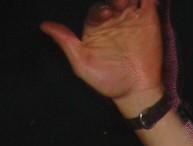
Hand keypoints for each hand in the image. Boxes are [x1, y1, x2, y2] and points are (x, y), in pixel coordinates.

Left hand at [41, 0, 163, 106]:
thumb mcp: (81, 63)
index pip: (96, 9)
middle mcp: (113, 21)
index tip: (106, 16)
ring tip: (126, 3)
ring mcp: (131, 18)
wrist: (135, 91)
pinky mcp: (149, 18)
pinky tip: (141, 0)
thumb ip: (66, 42)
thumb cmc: (107, 82)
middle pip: (112, 0)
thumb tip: (43, 26)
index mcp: (97, 29)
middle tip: (118, 5)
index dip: (99, 9)